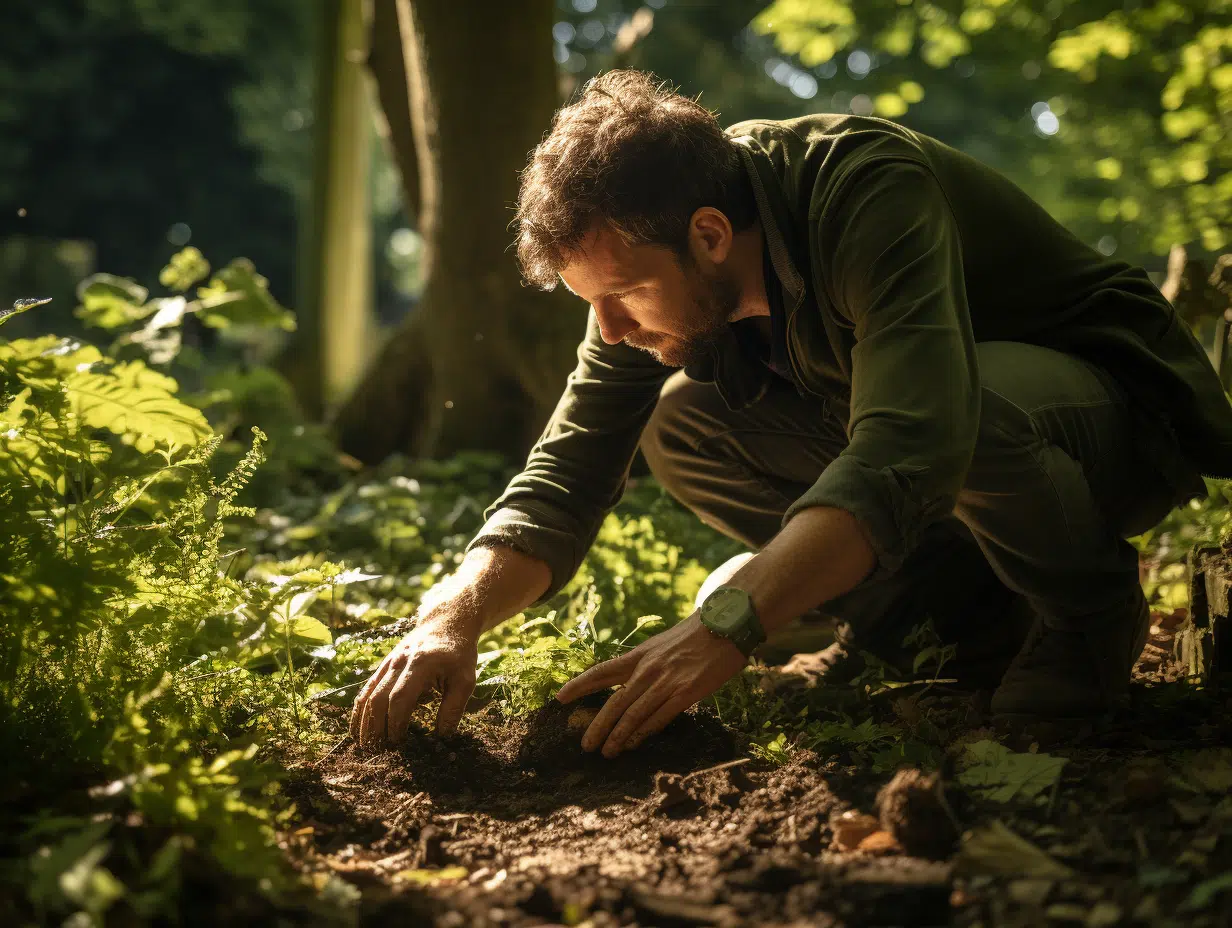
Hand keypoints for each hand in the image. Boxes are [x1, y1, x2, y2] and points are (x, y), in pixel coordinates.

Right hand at [350, 613, 478, 746]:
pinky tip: (357, 727)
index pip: (400, 698)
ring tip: (364, 745)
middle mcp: (399, 662)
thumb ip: (453, 708)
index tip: (399, 744)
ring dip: (363, 720)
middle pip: (378, 697)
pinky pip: (366, 688)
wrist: (446, 623)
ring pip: (368, 693)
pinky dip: (359, 708)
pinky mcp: (384, 665)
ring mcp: (388, 662)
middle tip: (378, 751)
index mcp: (420, 664)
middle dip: (376, 726)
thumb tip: (442, 738)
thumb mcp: (465, 679)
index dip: (396, 722)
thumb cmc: (458, 654)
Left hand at [555, 613, 747, 758]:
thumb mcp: (660, 645)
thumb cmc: (694, 636)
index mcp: (638, 655)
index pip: (601, 672)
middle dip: (597, 726)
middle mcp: (647, 669)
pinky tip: (634, 744)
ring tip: (607, 753)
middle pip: (614, 701)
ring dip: (618, 736)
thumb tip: (628, 684)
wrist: (725, 625)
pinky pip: (659, 717)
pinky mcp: (686, 692)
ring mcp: (666, 681)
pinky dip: (644, 733)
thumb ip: (644, 664)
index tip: (559, 698)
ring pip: (633, 714)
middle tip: (585, 746)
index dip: (578, 685)